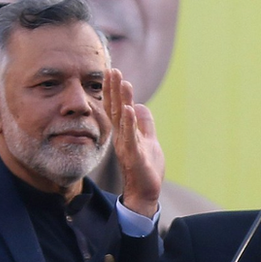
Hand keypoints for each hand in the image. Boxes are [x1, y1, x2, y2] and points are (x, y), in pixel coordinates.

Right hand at [105, 68, 163, 217]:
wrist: (145, 192)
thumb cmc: (146, 168)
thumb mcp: (148, 141)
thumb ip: (144, 124)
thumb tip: (139, 105)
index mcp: (126, 132)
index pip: (118, 107)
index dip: (115, 90)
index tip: (113, 72)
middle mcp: (123, 137)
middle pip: (116, 108)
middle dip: (114, 89)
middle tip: (112, 69)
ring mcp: (127, 145)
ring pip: (122, 119)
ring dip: (121, 99)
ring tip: (122, 81)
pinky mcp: (134, 155)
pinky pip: (131, 137)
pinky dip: (130, 122)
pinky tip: (129, 108)